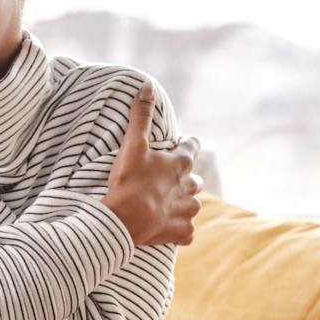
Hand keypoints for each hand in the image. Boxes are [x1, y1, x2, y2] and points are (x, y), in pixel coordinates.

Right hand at [101, 82, 203, 246]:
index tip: (174, 146)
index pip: (192, 146)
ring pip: (191, 205)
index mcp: (181, 163)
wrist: (126, 219)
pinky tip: (167, 229)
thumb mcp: (133, 144)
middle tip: (161, 180)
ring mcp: (188, 210)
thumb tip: (147, 86)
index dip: (184, 145)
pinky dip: (179, 230)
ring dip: (181, 204)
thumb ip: (140, 116)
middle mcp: (191, 186)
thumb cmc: (130, 180)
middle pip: (193, 178)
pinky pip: (187, 232)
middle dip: (182, 178)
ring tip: (161, 205)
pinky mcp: (183, 232)